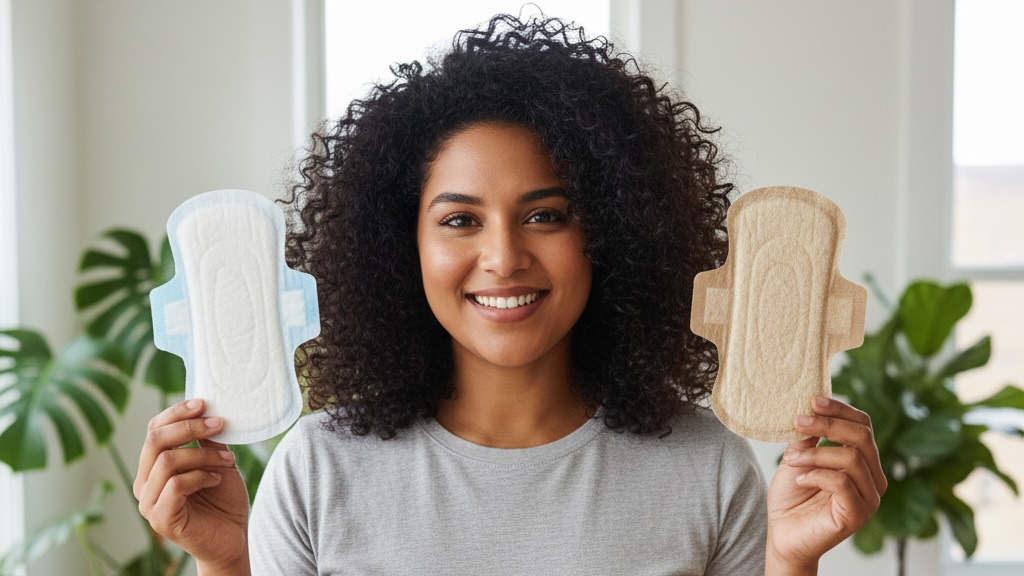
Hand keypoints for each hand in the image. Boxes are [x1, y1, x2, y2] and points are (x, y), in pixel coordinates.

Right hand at [134, 399, 250, 572]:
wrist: (232, 538)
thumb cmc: (223, 501)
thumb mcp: (217, 462)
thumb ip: (206, 441)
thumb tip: (206, 411)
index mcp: (153, 467)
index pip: (153, 430)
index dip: (176, 412)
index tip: (203, 403)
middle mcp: (145, 483)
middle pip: (155, 440)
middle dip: (190, 427)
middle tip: (219, 424)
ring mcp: (149, 503)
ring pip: (168, 461)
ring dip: (203, 455)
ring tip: (228, 460)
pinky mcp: (161, 519)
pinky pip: (176, 484)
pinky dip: (201, 476)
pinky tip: (218, 479)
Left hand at [765, 396, 886, 574]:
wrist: (783, 534)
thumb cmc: (792, 497)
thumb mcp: (798, 456)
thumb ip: (810, 436)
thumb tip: (813, 408)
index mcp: (863, 461)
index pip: (864, 426)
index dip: (840, 409)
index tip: (812, 401)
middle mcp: (873, 479)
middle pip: (862, 437)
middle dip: (828, 424)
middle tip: (798, 422)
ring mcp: (869, 498)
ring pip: (851, 458)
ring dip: (815, 453)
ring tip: (791, 459)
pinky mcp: (858, 515)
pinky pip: (842, 482)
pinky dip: (816, 475)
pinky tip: (799, 478)